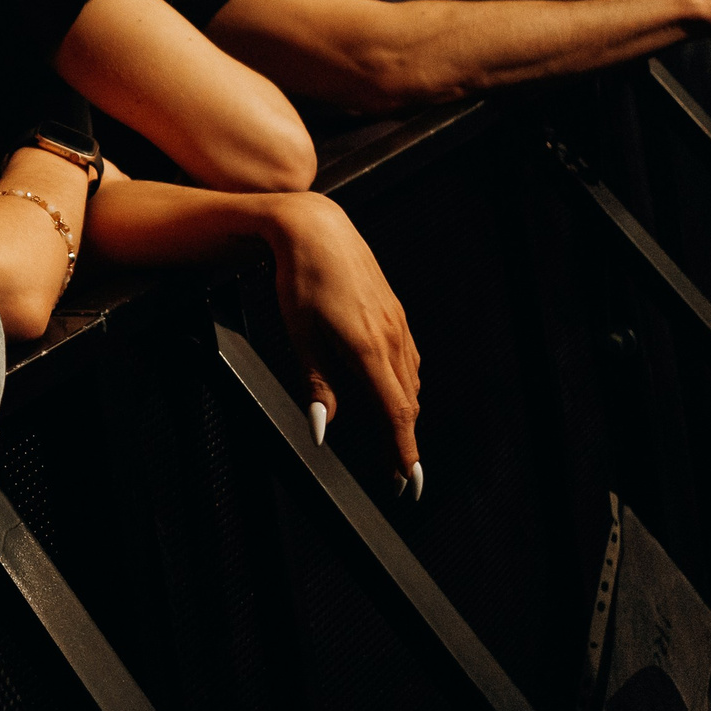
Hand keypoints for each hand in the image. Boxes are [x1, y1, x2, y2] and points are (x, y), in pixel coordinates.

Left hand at [262, 195, 421, 478]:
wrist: (317, 230)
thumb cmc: (300, 281)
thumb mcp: (300, 335)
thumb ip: (316, 384)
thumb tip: (322, 429)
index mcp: (367, 348)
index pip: (395, 412)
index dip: (403, 450)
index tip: (409, 481)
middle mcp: (391, 338)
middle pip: (406, 403)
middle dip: (404, 441)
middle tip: (399, 476)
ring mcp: (398, 323)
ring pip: (410, 381)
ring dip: (405, 414)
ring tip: (397, 442)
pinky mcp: (396, 313)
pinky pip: (408, 359)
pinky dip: (404, 385)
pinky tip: (395, 393)